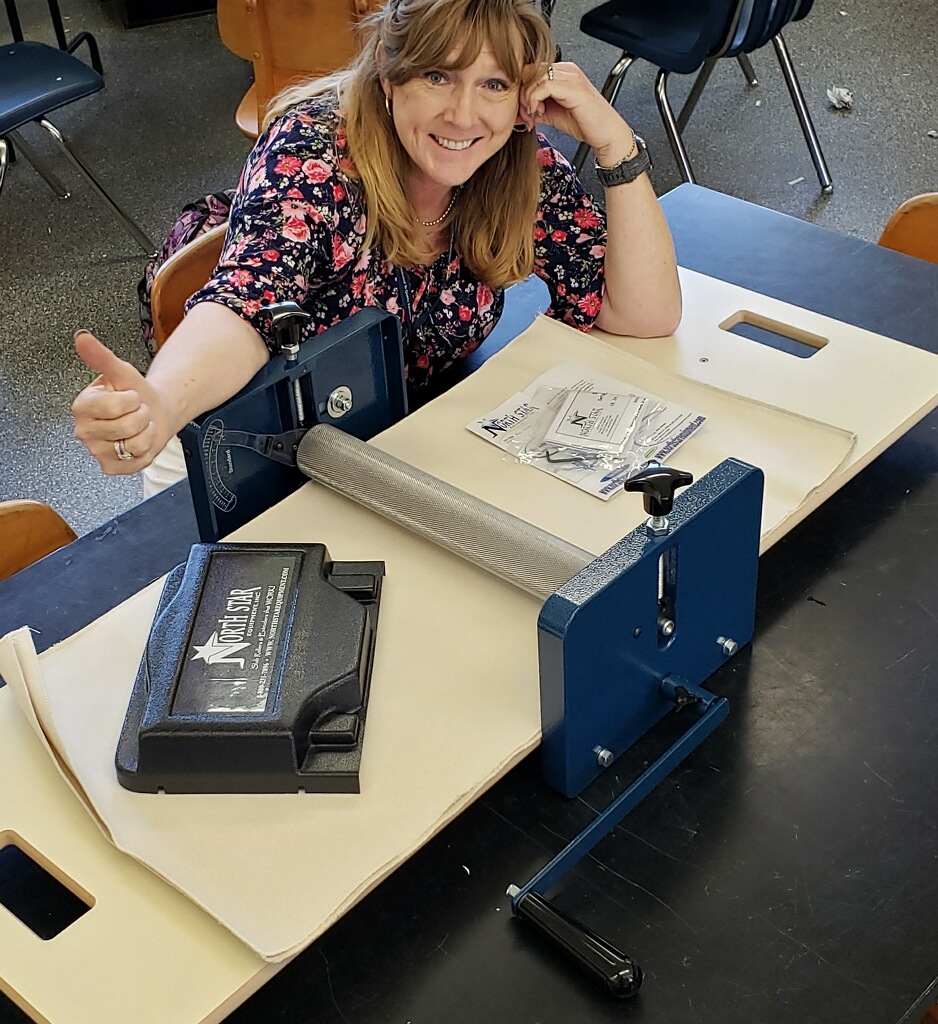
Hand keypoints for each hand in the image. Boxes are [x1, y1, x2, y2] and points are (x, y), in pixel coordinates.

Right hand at [71, 331, 169, 473]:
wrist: (154, 411)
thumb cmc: (135, 393)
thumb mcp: (121, 371)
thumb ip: (101, 356)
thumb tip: (83, 338)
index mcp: (83, 406)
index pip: (113, 406)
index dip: (131, 400)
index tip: (129, 397)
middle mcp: (85, 430)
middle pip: (125, 427)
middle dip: (141, 416)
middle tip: (135, 412)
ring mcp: (97, 450)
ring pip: (133, 445)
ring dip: (145, 434)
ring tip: (138, 426)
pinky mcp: (110, 466)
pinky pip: (136, 462)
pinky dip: (145, 452)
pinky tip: (138, 442)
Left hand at [520, 61, 636, 166]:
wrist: (605, 133)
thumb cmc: (585, 123)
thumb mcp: (552, 114)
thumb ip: (535, 108)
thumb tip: (517, 112)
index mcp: (562, 73)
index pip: (531, 71)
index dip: (522, 90)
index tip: (524, 111)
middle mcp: (566, 70)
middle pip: (530, 71)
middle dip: (522, 94)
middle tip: (527, 115)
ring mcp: (570, 76)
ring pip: (535, 77)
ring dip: (527, 99)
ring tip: (533, 116)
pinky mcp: (572, 87)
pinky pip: (543, 87)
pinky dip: (534, 101)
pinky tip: (538, 113)